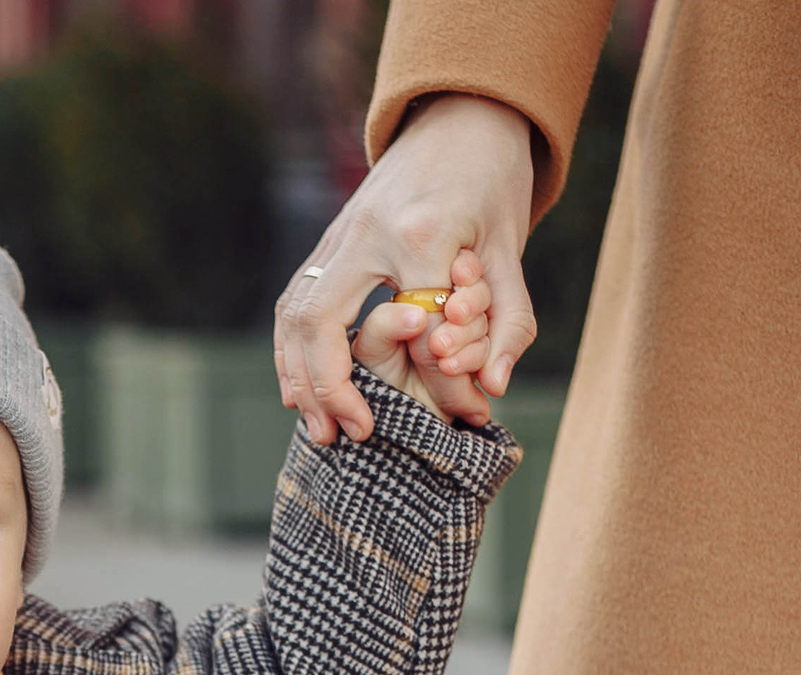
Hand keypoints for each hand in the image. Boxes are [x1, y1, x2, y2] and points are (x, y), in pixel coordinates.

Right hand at [275, 94, 537, 437]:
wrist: (459, 114)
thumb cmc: (492, 181)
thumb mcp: (511, 248)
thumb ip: (507, 320)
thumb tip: (492, 389)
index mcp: (422, 233)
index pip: (417, 328)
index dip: (437, 378)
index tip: (458, 414)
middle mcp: (366, 233)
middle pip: (323, 324)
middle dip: (329, 388)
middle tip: (349, 435)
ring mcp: (338, 233)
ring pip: (295, 314)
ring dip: (299, 376)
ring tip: (319, 427)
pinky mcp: (327, 240)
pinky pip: (293, 302)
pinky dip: (289, 350)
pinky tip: (297, 389)